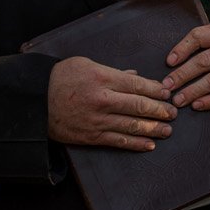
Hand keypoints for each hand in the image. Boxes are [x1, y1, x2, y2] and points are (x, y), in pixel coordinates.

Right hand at [47, 56, 175, 150]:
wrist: (36, 101)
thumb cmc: (60, 78)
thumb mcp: (86, 64)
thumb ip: (113, 71)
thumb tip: (135, 76)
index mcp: (102, 77)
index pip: (137, 84)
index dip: (156, 90)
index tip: (168, 92)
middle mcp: (102, 100)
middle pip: (139, 106)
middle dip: (160, 110)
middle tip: (174, 113)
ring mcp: (97, 120)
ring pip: (132, 126)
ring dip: (153, 129)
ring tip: (168, 130)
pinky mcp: (92, 136)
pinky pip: (118, 142)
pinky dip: (136, 144)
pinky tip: (149, 144)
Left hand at [162, 22, 209, 111]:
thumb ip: (203, 44)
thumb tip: (171, 61)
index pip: (199, 36)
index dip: (181, 49)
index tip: (168, 62)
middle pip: (204, 61)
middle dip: (182, 75)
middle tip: (167, 86)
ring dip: (192, 91)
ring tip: (177, 99)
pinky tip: (196, 105)